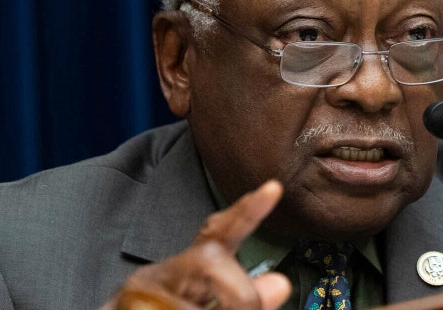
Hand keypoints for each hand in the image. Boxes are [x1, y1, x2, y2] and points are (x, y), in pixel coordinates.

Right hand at [100, 180, 290, 309]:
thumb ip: (243, 297)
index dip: (248, 211)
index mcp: (191, 270)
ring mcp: (139, 288)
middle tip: (245, 308)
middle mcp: (164, 271)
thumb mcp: (211, 308)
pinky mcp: (119, 303)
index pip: (222, 232)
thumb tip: (280, 284)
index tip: (273, 188)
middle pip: (209, 259)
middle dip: (240, 296)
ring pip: (186, 301)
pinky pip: (165, 308)